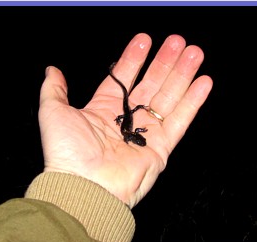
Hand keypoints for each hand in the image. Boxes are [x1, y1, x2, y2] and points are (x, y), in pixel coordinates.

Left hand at [38, 33, 212, 207]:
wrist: (83, 186)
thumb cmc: (67, 152)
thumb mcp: (54, 112)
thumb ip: (54, 89)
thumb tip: (52, 70)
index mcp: (103, 109)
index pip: (123, 77)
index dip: (134, 58)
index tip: (145, 39)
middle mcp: (126, 119)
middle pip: (150, 84)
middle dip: (164, 62)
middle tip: (178, 41)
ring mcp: (145, 133)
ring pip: (168, 98)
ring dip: (182, 75)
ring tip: (195, 52)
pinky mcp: (161, 148)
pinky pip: (180, 121)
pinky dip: (193, 102)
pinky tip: (204, 81)